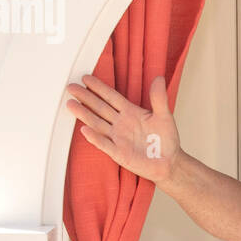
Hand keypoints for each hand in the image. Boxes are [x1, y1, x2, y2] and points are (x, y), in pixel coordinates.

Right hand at [64, 74, 180, 184]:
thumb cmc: (165, 140)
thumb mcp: (164, 116)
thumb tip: (159, 78)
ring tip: (71, 104)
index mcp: (130, 113)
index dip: (99, 88)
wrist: (169, 162)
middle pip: (100, 108)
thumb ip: (159, 98)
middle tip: (71, 87)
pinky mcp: (119, 153)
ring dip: (84, 114)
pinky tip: (85, 130)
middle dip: (86, 97)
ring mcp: (118, 138)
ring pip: (98, 124)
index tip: (86, 78)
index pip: (111, 97)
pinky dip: (95, 138)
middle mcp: (121, 124)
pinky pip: (105, 144)